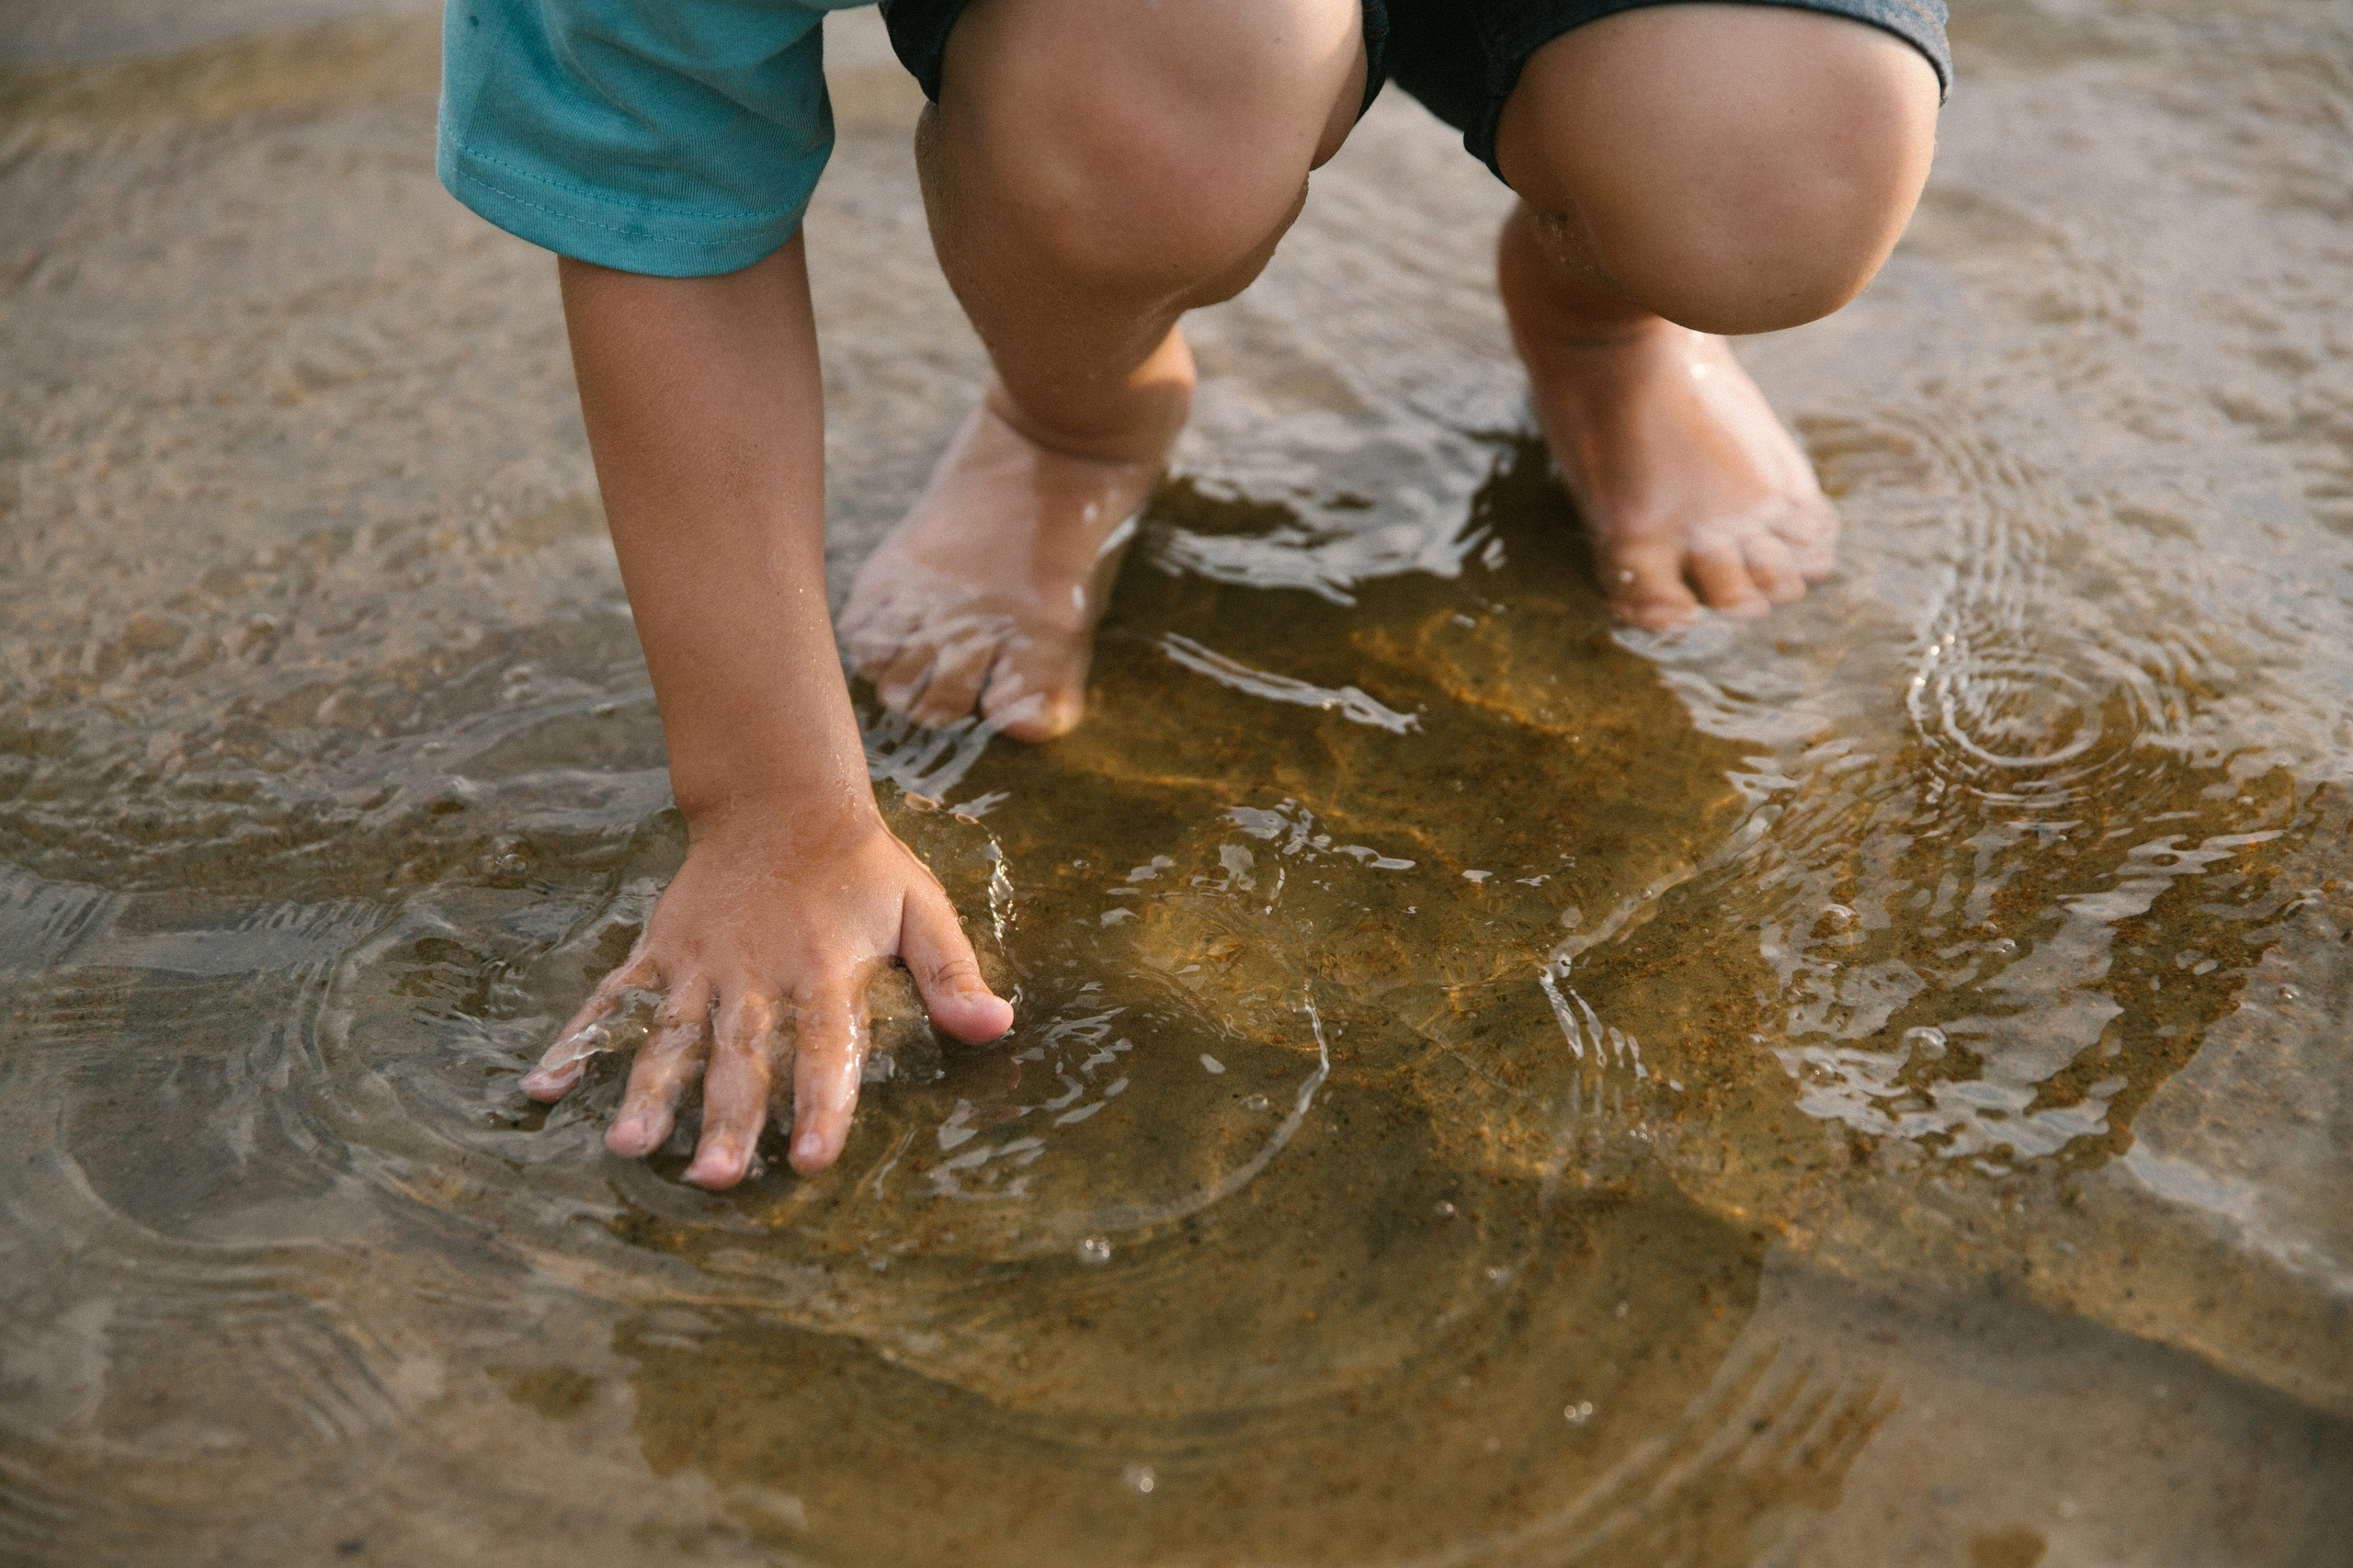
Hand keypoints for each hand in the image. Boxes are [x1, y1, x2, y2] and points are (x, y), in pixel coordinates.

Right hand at [520, 802, 1014, 1186]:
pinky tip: (541, 1089)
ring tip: (627, 1146)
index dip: (822, 1105)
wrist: (781, 796)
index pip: (828, 1047)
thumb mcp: (921, 909)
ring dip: (648, 1091)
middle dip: (728, 1120)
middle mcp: (757, 972)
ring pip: (671, 1035)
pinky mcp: (659, 951)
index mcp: (825, 968)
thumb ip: (952, 974)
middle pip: (742, 1056)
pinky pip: (610, 999)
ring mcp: (700, 962)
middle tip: (714, 1180)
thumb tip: (997, 1028)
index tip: (811, 1161)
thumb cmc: (862, 866)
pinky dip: (576, 1041)